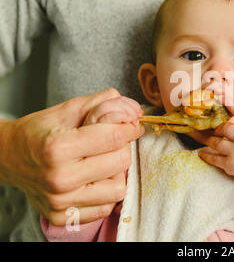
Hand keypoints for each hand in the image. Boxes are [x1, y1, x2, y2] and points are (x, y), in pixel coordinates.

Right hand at [0, 88, 144, 225]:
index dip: (130, 127)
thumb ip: (103, 103)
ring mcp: (61, 201)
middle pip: (120, 162)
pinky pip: (105, 207)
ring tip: (101, 162)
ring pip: (118, 188)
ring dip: (116, 173)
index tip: (131, 124)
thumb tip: (134, 109)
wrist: (9, 157)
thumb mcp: (68, 109)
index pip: (115, 137)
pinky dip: (106, 192)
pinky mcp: (63, 217)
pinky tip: (93, 179)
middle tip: (112, 142)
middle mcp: (59, 178)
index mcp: (58, 147)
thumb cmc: (40, 132)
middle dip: (122, 148)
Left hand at [193, 105, 233, 197]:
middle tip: (208, 126)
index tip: (220, 95)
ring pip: (215, 142)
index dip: (230, 104)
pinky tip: (201, 153)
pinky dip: (206, 155)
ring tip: (198, 136)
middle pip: (223, 128)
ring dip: (205, 139)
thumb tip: (233, 115)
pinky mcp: (230, 165)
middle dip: (215, 128)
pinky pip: (214, 158)